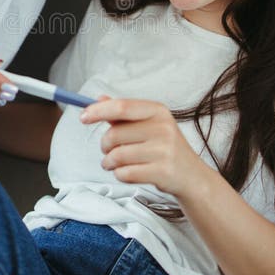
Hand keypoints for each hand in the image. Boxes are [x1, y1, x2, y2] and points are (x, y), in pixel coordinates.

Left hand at [80, 97, 202, 196]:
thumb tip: (99, 99)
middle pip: (114, 134)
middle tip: (109, 151)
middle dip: (105, 145)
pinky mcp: (162, 172)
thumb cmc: (164, 148)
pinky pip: (125, 173)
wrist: (191, 176)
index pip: (121, 107)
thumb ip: (123, 113)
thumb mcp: (149, 125)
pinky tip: (128, 173)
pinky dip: (120, 175)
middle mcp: (163, 128)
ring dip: (110, 163)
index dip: (98, 111)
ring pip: (117, 156)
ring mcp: (164, 150)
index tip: (83, 117)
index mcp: (157, 111)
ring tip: (116, 164)